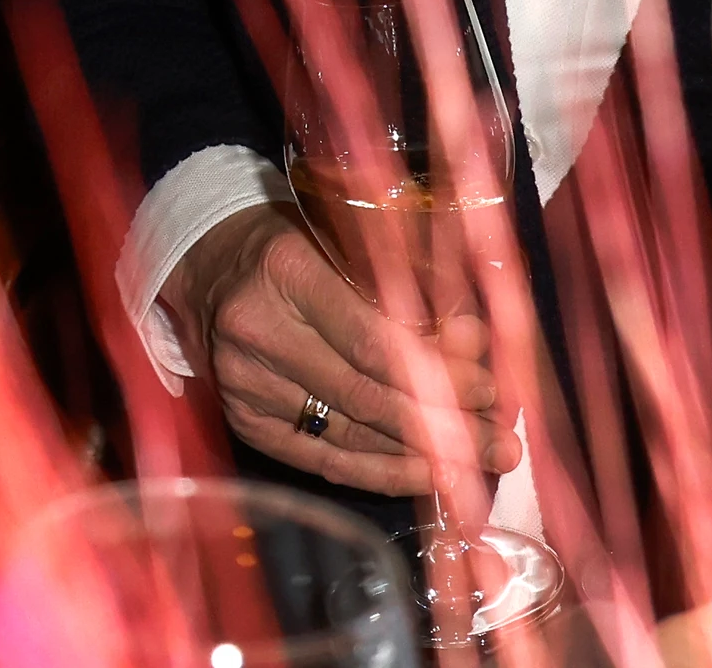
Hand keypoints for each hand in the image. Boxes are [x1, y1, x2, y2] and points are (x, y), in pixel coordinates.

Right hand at [162, 204, 517, 500]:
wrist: (210, 264)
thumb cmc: (295, 244)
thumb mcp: (346, 237)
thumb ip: (410, 282)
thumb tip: (475, 339)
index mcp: (286, 271)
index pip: (372, 340)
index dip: (437, 373)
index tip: (490, 391)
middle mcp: (257, 331)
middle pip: (365, 396)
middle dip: (444, 425)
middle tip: (501, 444)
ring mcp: (244, 384)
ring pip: (348, 436)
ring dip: (421, 456)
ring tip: (477, 465)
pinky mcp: (244, 420)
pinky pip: (322, 459)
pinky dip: (379, 472)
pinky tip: (425, 475)